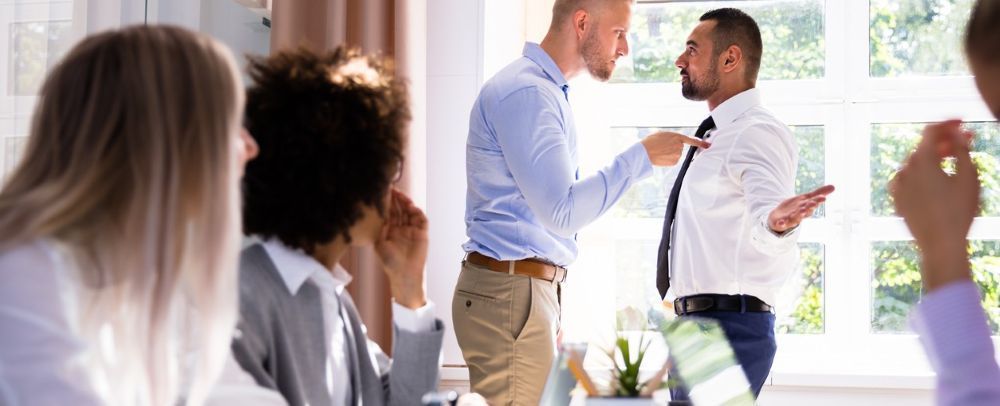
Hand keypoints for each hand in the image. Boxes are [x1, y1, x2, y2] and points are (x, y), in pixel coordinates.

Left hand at [374, 189, 428, 308]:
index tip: (383, 192)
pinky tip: (412, 208)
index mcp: (391, 229)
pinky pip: (422, 220)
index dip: (388, 202)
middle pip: (400, 209)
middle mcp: (402, 228)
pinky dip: (418, 213)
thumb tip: (380, 215)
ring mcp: (413, 230)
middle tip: (392, 189)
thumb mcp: (379, 243)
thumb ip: (380, 229)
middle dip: (397, 199)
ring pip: (411, 212)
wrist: (403, 274)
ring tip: (401, 196)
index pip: (390, 212)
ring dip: (407, 204)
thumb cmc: (389, 261)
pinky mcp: (422, 234)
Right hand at [640, 131, 710, 165]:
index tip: (708, 145)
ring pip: (676, 154)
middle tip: (662, 147)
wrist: (644, 152)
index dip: (701, 143)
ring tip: (660, 152)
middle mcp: (679, 146)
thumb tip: (675, 142)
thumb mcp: (662, 134)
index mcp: (677, 137)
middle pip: (680, 147)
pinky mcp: (674, 162)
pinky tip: (661, 157)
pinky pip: (673, 160)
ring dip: (670, 153)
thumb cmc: (651, 142)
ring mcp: (678, 155)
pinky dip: (668, 159)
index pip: (692, 140)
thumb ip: (672, 137)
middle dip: (673, 147)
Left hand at [767, 184, 834, 232]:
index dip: (818, 201)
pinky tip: (780, 223)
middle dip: (809, 207)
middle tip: (813, 203)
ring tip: (802, 211)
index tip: (823, 197)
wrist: (779, 217)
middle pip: (805, 211)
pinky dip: (781, 224)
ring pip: (795, 218)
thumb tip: (834, 186)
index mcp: (806, 208)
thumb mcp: (806, 198)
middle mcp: (800, 214)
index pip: (813, 204)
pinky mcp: (781, 223)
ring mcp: (790, 219)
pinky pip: (781, 224)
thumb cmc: (795, 208)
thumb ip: (818, 193)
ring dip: (798, 215)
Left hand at [890, 120, 979, 290]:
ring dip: (933, 158)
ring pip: (916, 163)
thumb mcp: (968, 177)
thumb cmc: (959, 211)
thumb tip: (956, 135)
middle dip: (943, 141)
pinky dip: (921, 174)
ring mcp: (898, 185)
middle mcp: (905, 169)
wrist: (940, 244)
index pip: (932, 131)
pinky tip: (935, 179)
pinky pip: (909, 180)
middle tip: (964, 142)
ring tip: (951, 161)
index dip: (947, 123)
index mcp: (922, 160)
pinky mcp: (897, 199)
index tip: (961, 122)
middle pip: (924, 147)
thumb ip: (961, 150)